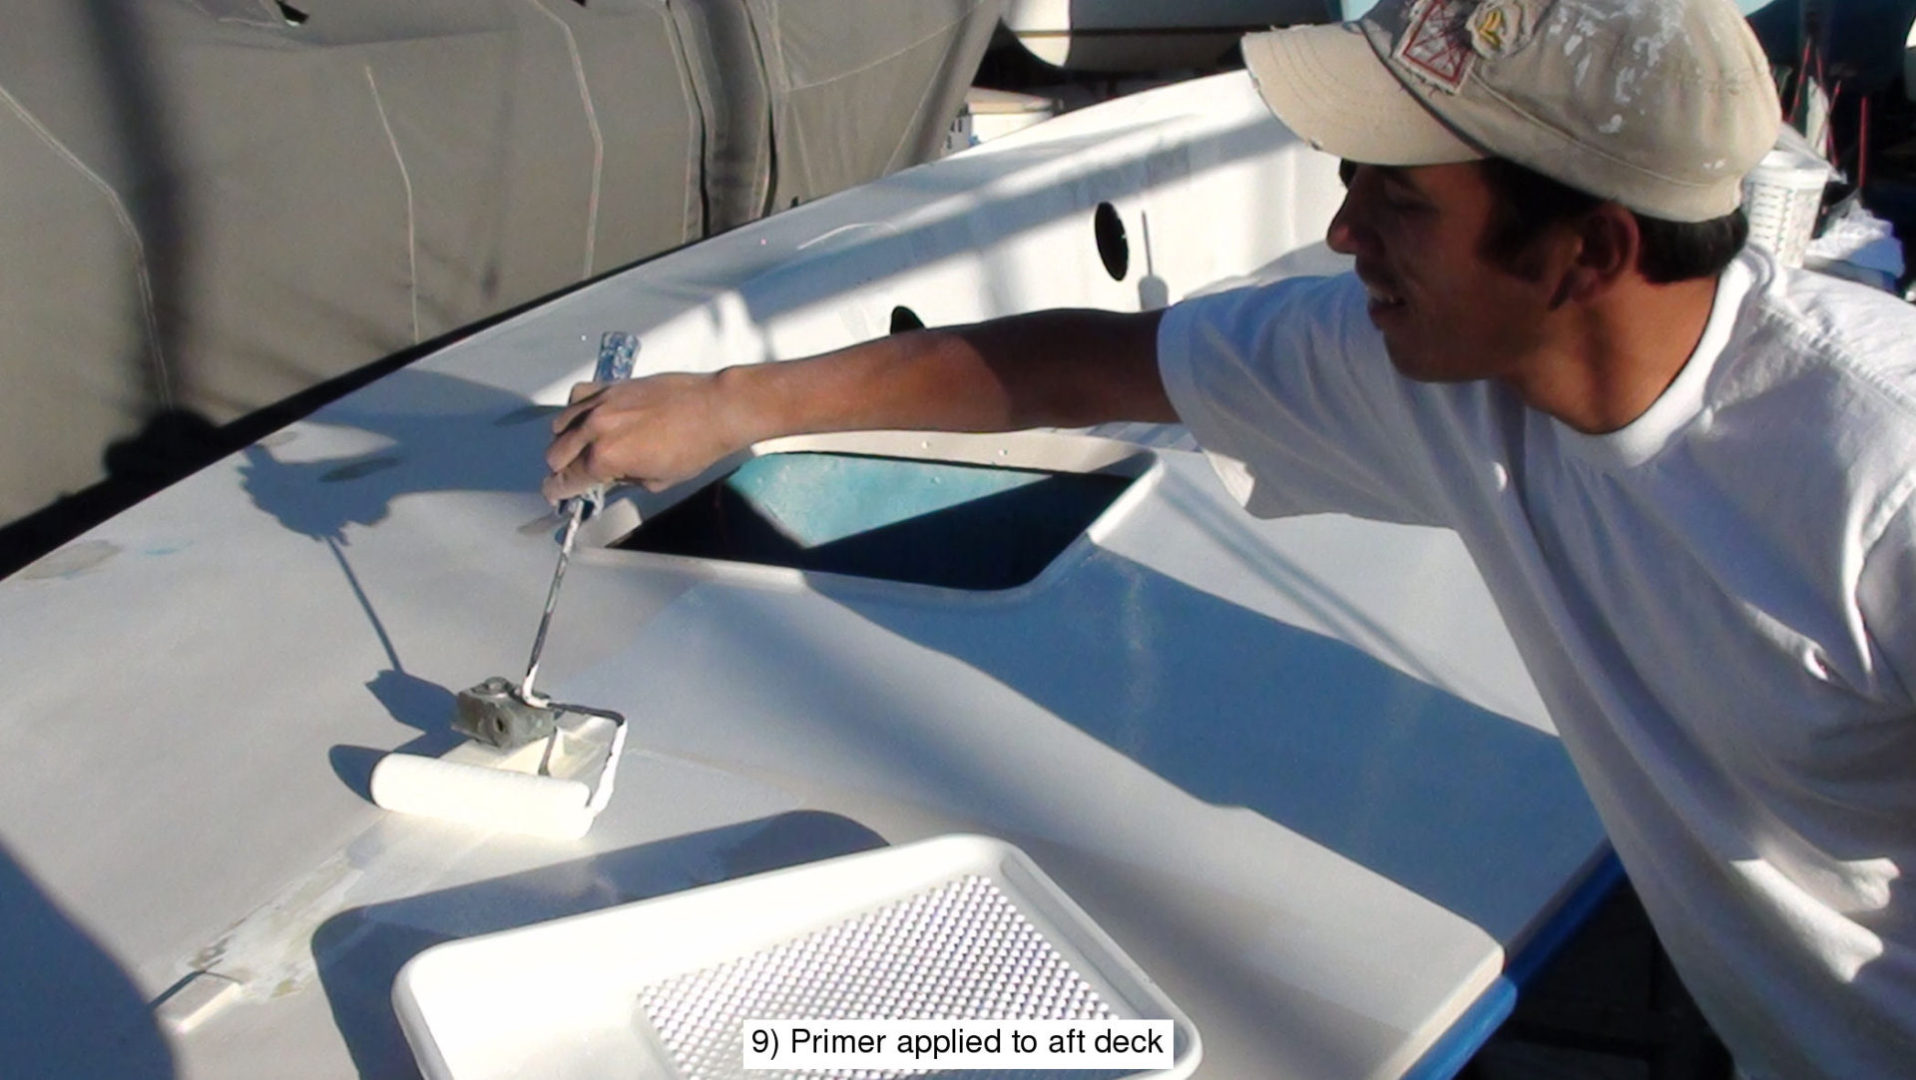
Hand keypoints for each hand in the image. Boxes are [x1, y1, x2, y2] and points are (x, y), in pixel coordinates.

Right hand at [542, 372, 744, 502]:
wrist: (715, 409)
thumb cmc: (694, 448)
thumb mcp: (656, 480)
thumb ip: (623, 479)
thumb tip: (608, 478)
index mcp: (605, 457)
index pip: (564, 479)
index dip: (559, 492)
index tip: (558, 495)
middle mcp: (595, 428)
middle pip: (555, 453)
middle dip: (562, 469)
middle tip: (576, 475)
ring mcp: (600, 403)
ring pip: (560, 424)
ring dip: (566, 440)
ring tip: (584, 448)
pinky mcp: (611, 386)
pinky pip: (578, 397)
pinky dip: (577, 412)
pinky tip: (591, 419)